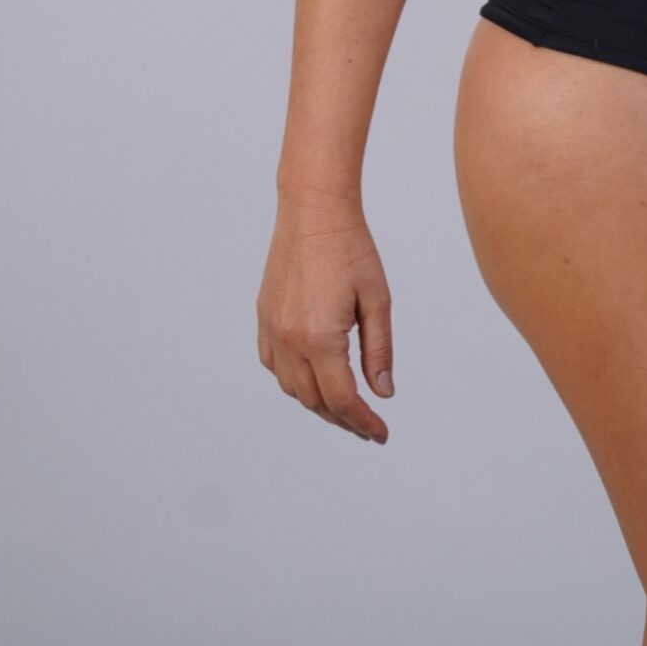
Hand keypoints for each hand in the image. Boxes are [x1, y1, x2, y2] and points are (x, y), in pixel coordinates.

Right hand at [257, 198, 394, 441]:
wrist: (313, 211)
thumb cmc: (351, 249)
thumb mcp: (377, 300)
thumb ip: (379, 350)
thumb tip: (382, 392)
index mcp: (319, 338)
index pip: (341, 399)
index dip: (363, 423)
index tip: (381, 434)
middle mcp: (288, 339)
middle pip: (315, 400)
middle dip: (343, 419)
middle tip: (368, 426)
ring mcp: (271, 329)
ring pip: (291, 388)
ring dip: (318, 403)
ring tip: (346, 405)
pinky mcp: (263, 317)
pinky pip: (274, 365)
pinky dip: (294, 380)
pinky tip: (315, 377)